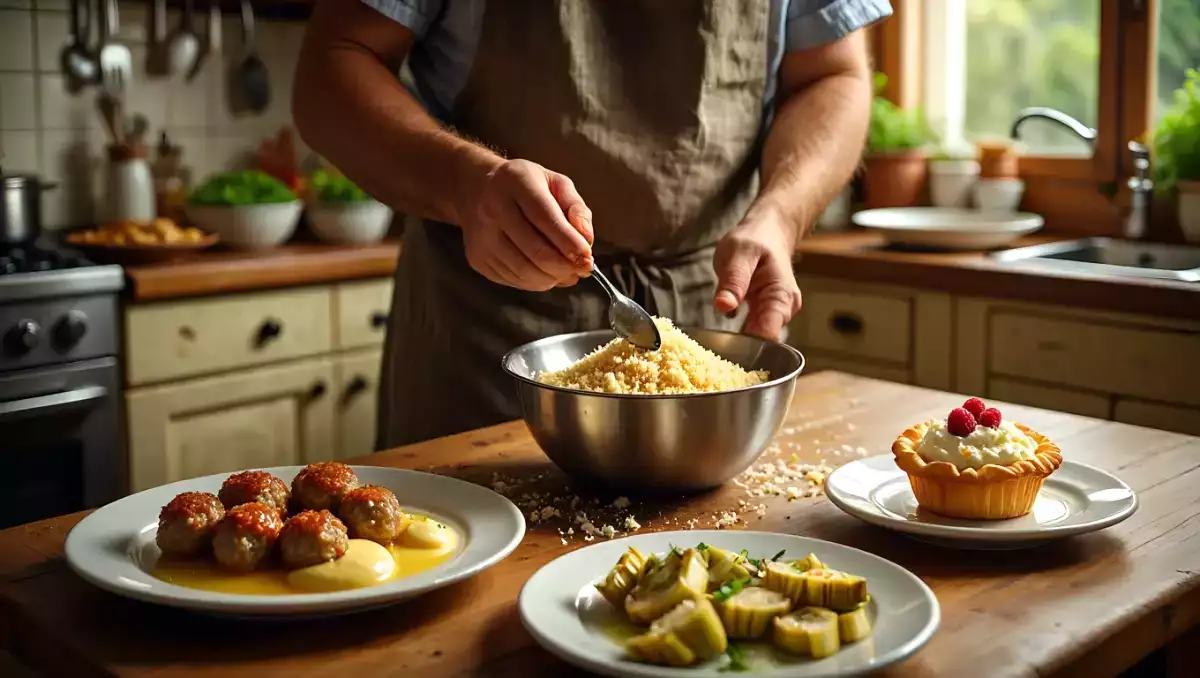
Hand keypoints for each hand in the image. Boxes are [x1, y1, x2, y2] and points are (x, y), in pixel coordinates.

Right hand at [460, 159, 593, 290]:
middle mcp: (493, 209)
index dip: (570, 243)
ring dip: (553, 278)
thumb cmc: (524, 186)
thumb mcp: (555, 182)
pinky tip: (546, 272)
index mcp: (515, 182)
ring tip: (567, 271)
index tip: (587, 257)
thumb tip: (586, 239)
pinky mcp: (477, 258)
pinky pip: (513, 280)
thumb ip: (576, 208)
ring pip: (525, 271)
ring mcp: (481, 237)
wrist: (476, 189)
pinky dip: (536, 282)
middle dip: (565, 266)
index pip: (545, 219)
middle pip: (536, 251)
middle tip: (582, 269)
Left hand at [713, 209, 802, 340]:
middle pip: (763, 342)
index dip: (748, 346)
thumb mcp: (738, 254)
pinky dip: (739, 334)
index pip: (769, 334)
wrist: (767, 233)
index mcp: (781, 296)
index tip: (726, 350)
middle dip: (740, 346)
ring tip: (720, 341)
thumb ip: (733, 281)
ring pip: (757, 339)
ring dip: (738, 341)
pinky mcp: (765, 315)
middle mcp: (784, 309)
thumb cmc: (755, 240)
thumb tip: (724, 307)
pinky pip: (752, 331)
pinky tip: (725, 334)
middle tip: (717, 347)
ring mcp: (776, 313)